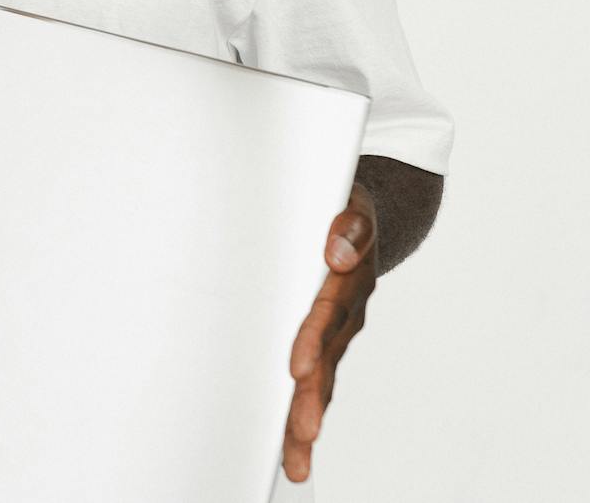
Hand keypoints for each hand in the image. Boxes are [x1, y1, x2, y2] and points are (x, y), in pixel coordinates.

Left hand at [283, 182, 377, 480]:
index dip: (312, 341)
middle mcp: (345, 313)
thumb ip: (347, 228)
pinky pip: (318, 377)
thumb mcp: (352, 206)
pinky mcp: (328, 338)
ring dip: (308, 417)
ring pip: (323, 379)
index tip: (297, 369)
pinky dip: (307, 408)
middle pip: (327, 361)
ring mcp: (339, 329)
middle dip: (312, 399)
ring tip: (295, 462)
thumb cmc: (349, 211)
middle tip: (301, 435)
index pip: (326, 315)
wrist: (373, 216)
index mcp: (346, 281)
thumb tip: (335, 253)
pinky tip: (294, 442)